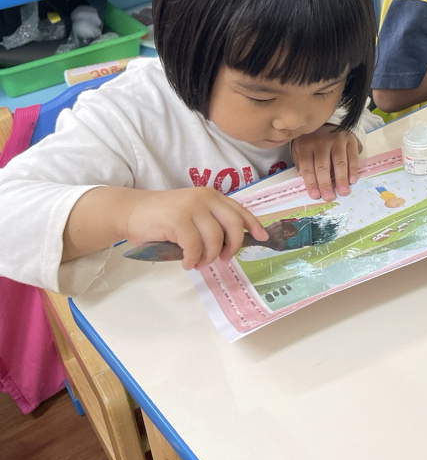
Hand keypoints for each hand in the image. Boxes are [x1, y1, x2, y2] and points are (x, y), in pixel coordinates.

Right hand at [123, 187, 268, 269]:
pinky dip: (193, 259)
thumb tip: (230, 246)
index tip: (263, 238)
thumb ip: (210, 223)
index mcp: (212, 196)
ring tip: (199, 263)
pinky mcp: (178, 220)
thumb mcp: (192, 214)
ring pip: (214, 238)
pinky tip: (186, 263)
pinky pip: (194, 246)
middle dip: (233, 246)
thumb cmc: (162, 217)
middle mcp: (205, 198)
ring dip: (209, 257)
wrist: (131, 211)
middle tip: (224, 259)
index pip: (240, 210)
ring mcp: (192, 207)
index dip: (254, 225)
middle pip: (233, 224)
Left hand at [291, 124, 360, 199]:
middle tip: (329, 197)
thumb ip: (300, 162)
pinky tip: (352, 180)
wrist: (329, 120)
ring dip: (341, 178)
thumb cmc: (313, 138)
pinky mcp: (349, 139)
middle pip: (323, 165)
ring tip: (343, 192)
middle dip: (325, 183)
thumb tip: (301, 177)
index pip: (307, 165)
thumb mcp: (300, 146)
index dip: (311, 181)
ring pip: (339, 161)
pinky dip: (353, 168)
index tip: (315, 195)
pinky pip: (352, 156)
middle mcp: (321, 142)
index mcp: (306, 145)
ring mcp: (336, 140)